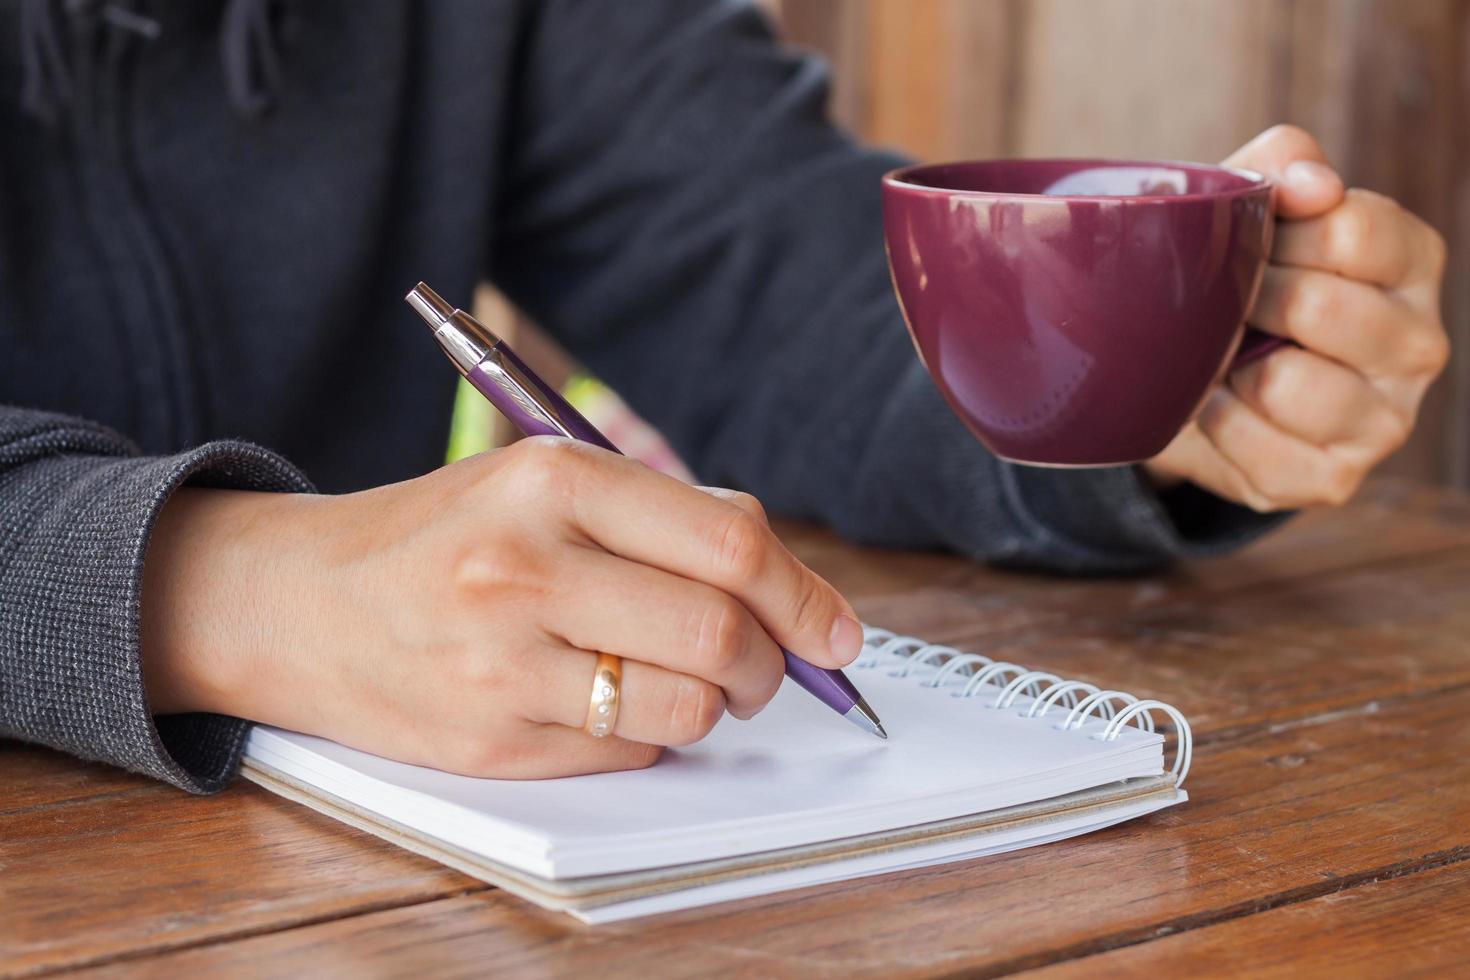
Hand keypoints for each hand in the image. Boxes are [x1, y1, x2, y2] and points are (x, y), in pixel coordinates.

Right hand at [140, 438, 865, 776]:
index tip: (836, 630)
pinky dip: (648, 731)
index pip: (728, 541)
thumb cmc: (441, 535)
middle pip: (719, 633)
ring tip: (687, 681)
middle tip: (765, 666)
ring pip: (686, 706)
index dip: (805, 595)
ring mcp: (504, 661)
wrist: (297, 601)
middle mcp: (526, 567)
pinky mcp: (492, 738)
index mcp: (552, 480)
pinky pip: (629, 749)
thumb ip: (663, 514)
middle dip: (770, 663)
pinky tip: (608, 700)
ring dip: (715, 704)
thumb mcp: (541, 481)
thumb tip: (784, 578)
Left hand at [1143, 125, 1448, 510]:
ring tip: (1224, 355)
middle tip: (1225, 302)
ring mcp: (1386, 420)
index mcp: (1412, 263)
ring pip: (1289, 383)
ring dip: (1229, 366)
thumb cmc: (1233, 277)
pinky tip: (1218, 404)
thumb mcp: (1248, 204)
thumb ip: (1281, 163)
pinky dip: (1216, 423)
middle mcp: (1420, 343)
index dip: (1275, 232)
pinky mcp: (1335, 480)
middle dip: (1246, 300)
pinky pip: (1256, 448)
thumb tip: (1314, 182)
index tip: (1246, 239)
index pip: (1354, 229)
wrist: (1188, 378)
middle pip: (1319, 306)